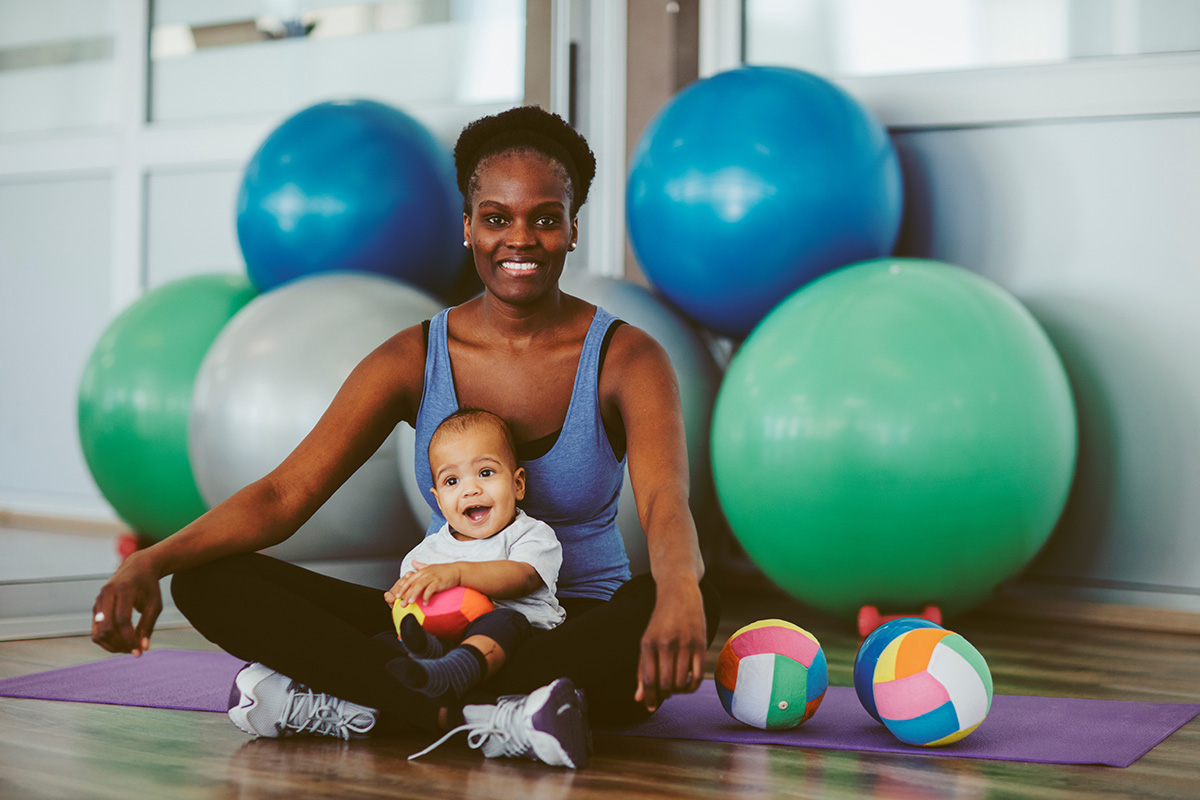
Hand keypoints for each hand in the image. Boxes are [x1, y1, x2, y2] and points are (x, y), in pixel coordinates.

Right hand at [92, 551, 162, 655]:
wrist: (137, 568)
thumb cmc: (149, 587)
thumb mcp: (155, 604)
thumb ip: (148, 626)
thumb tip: (143, 649)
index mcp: (124, 590)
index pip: (122, 620)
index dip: (129, 639)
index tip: (139, 652)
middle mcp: (107, 594)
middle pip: (108, 628)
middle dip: (121, 644)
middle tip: (135, 651)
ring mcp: (98, 600)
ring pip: (98, 632)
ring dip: (112, 645)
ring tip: (129, 648)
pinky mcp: (95, 607)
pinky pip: (96, 630)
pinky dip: (107, 641)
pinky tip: (121, 643)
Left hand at [384, 562, 460, 606]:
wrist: (457, 571)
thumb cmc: (444, 570)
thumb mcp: (431, 566)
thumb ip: (420, 566)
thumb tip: (413, 562)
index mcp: (423, 571)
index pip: (409, 579)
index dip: (402, 588)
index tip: (397, 596)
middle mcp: (426, 573)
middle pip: (413, 584)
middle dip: (406, 594)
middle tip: (402, 603)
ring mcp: (432, 577)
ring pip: (419, 586)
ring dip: (414, 595)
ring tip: (410, 603)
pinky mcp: (439, 582)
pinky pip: (430, 589)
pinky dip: (427, 596)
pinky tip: (425, 603)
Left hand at [634, 580, 707, 711]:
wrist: (679, 592)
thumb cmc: (660, 622)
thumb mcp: (646, 642)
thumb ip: (642, 670)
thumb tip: (639, 699)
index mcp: (648, 644)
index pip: (648, 680)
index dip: (649, 698)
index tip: (651, 707)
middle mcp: (665, 644)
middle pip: (665, 684)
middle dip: (665, 695)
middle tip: (665, 692)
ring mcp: (684, 643)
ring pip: (680, 682)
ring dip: (677, 691)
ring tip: (675, 686)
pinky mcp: (700, 644)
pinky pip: (697, 676)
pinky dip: (691, 687)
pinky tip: (687, 684)